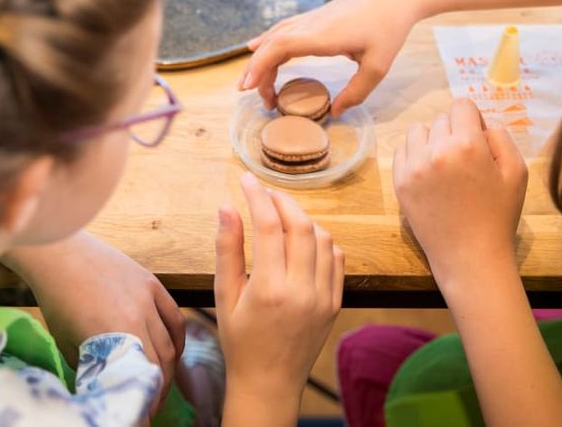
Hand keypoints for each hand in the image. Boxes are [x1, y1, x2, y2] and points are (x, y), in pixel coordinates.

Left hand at [2, 231, 184, 411]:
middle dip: (159, 389)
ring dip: (169, 368)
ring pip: (171, 343)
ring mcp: (149, 298)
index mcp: (116, 334)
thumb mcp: (69, 343)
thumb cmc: (58, 300)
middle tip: (150, 405)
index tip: (143, 416)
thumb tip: (107, 388)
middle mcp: (139, 316)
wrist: (60, 254)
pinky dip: (178, 339)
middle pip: (162, 363)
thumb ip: (94, 366)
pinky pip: (174, 317)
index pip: (144, 378)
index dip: (147, 401)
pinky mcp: (153, 283)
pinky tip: (174, 353)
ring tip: (160, 383)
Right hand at [215, 173, 343, 425]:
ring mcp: (324, 297)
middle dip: (282, 201)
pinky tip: (304, 239)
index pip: (268, 227)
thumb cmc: (240, 341)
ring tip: (282, 215)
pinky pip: (337, 258)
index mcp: (269, 289)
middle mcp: (302, 291)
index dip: (257, 196)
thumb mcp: (224, 296)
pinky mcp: (335, 302)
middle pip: (300, 226)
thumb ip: (227, 249)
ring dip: (303, 219)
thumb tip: (227, 207)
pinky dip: (322, 240)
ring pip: (323, 238)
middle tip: (266, 192)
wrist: (269, 381)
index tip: (246, 179)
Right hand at [238, 0, 420, 115]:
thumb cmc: (389, 27)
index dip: (261, 66)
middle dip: (256, 69)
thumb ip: (356, 92)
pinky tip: (257, 48)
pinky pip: (284, 29)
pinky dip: (268, 42)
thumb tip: (336, 112)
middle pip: (272, 45)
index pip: (280, 48)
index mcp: (322, 36)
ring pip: (275, 36)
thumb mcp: (377, 66)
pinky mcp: (316, 17)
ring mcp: (312, 19)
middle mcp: (311, 25)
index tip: (251, 87)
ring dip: (260, 57)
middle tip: (253, 96)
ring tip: (252, 81)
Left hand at [392, 99, 527, 282]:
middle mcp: (436, 151)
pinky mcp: (399, 183)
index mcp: (467, 144)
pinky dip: (415, 155)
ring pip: (418, 132)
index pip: (462, 105)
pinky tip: (430, 174)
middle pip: (441, 120)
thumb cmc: (499, 215)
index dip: (473, 119)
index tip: (478, 140)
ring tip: (445, 165)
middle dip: (454, 132)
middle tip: (465, 161)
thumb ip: (500, 136)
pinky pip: (402, 151)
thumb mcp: (516, 171)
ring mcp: (413, 167)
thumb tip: (480, 124)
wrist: (470, 256)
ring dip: (431, 141)